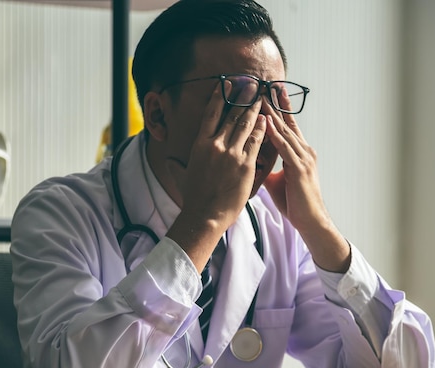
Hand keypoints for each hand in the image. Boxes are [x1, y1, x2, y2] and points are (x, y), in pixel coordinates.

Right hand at [166, 81, 266, 268]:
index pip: (210, 114)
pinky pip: (256, 141)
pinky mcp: (246, 164)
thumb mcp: (181, 176)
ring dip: (254, 109)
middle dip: (243, 98)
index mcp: (200, 145)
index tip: (226, 84)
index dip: (220, 97)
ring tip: (261, 96)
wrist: (205, 215)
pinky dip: (262, 129)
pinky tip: (267, 119)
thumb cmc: (193, 198)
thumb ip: (175, 165)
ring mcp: (232, 154)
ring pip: (245, 125)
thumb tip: (167, 160)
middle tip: (252, 84)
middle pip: (232, 115)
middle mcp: (216, 145)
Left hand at [262, 89, 350, 272]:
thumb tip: (255, 162)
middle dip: (276, 103)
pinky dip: (274, 134)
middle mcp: (304, 151)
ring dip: (273, 113)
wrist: (311, 221)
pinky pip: (284, 148)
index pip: (288, 126)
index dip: (280, 108)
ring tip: (262, 96)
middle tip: (267, 83)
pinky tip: (266, 123)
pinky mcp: (300, 168)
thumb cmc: (295, 203)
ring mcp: (303, 158)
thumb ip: (268, 168)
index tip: (271, 92)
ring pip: (285, 131)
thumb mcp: (277, 182)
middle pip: (287, 122)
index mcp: (299, 153)